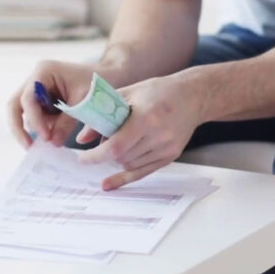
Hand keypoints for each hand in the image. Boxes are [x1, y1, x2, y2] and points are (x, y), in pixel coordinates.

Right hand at [7, 61, 96, 147]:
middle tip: (28, 147)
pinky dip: (43, 125)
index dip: (35, 120)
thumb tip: (52, 143)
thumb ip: (66, 123)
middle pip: (14, 105)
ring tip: (57, 133)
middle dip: (19, 127)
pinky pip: (35, 115)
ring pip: (24, 112)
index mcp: (44, 71)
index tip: (46, 138)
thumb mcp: (83, 104)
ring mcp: (36, 87)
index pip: (29, 99)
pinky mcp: (41, 98)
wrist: (108, 75)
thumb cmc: (97, 84)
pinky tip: (57, 131)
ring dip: (38, 126)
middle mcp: (35, 78)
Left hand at [77, 75, 204, 189]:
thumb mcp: (127, 94)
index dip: (96, 156)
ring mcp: (166, 148)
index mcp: (146, 117)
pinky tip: (110, 182)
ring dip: (117, 158)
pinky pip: (143, 172)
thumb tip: (81, 139)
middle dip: (106, 152)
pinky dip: (125, 175)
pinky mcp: (170, 156)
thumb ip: (102, 115)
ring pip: (130, 165)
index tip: (83, 158)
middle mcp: (158, 136)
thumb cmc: (158, 91)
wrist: (193, 96)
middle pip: (122, 157)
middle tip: (103, 139)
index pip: (116, 146)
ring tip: (119, 141)